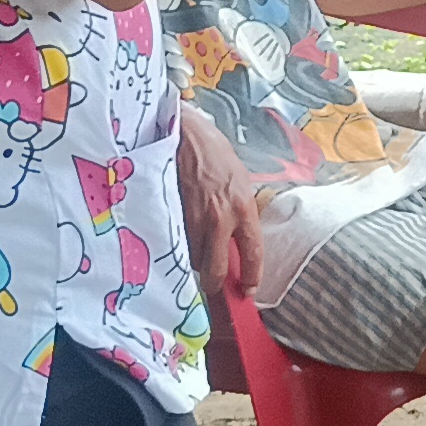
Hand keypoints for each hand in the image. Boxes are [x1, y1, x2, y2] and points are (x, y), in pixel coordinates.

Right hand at [174, 109, 262, 292]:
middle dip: (214, 283)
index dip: (252, 276)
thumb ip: (241, 213)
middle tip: (214, 285)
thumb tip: (239, 241)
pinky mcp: (172, 216)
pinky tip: (179, 239)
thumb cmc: (215, 155)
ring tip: (195, 251)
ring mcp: (193, 219)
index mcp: (243, 207)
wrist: (186, 136)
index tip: (248, 289)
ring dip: (194, 262)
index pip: (253, 252)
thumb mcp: (240, 183)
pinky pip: (176, 244)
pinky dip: (178, 247)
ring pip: (192, 260)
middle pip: (216, 269)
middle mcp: (220, 218)